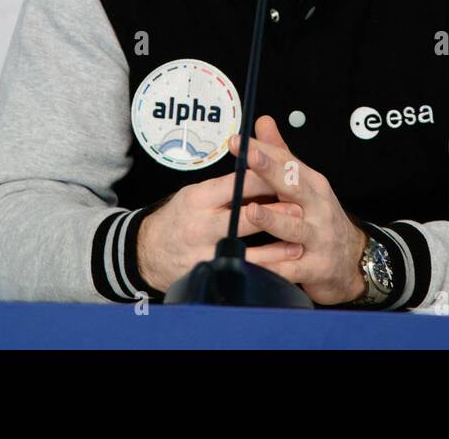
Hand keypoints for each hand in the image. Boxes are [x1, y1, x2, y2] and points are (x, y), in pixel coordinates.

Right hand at [137, 166, 303, 293]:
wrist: (149, 251)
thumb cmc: (179, 217)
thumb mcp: (197, 194)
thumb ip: (228, 187)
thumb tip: (264, 174)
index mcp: (199, 199)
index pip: (237, 184)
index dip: (265, 180)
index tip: (286, 177)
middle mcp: (201, 225)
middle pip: (244, 218)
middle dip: (275, 214)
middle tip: (299, 209)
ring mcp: (204, 252)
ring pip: (246, 251)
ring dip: (275, 249)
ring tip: (297, 243)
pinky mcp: (209, 273)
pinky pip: (240, 274)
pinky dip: (263, 271)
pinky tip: (280, 268)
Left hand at [228, 116, 368, 305]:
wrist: (351, 259)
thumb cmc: (320, 218)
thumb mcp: (305, 184)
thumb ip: (281, 154)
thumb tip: (263, 122)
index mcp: (313, 185)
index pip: (287, 162)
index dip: (264, 150)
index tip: (240, 141)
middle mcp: (318, 207)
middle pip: (293, 186)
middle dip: (270, 171)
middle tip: (248, 159)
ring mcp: (318, 237)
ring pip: (293, 227)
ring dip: (273, 219)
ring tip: (252, 211)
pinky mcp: (315, 266)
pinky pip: (291, 267)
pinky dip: (273, 265)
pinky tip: (254, 262)